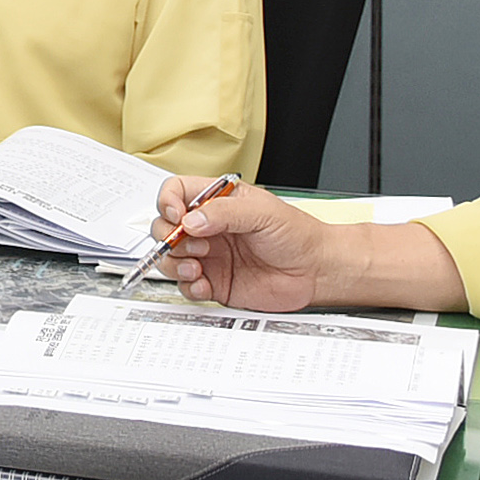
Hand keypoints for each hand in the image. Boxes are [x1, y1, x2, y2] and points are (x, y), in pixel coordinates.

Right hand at [153, 176, 333, 310]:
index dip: (168, 202)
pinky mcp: (213, 282)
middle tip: (195, 245)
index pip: (176, 193)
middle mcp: (208, 228)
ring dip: (175, 263)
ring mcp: (209, 256)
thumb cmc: (297, 235)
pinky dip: (189, 286)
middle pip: (164, 226)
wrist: (315, 271)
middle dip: (169, 237)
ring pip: (169, 257)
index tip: (177, 216)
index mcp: (217, 202)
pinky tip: (204, 284)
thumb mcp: (262, 212)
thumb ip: (225, 213)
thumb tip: (191, 220)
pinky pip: (186, 286)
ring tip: (197, 266)